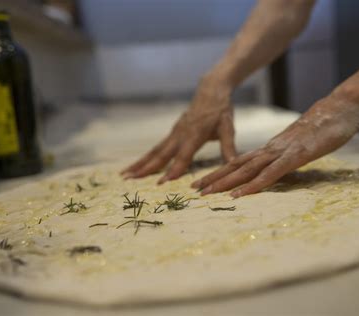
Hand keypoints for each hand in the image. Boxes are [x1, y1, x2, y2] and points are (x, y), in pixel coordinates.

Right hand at [121, 76, 236, 182]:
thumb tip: (234, 164)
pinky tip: (135, 167)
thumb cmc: (221, 111)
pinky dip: (145, 158)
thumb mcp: (228, 128)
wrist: (210, 90)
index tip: (163, 182)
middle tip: (131, 180)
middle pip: (161, 154)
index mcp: (195, 134)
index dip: (174, 169)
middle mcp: (180, 134)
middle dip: (146, 169)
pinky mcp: (171, 133)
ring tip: (124, 175)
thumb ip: (229, 147)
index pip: (183, 155)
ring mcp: (174, 133)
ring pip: (154, 151)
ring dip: (139, 164)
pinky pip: (156, 148)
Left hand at [191, 95, 358, 197]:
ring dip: (226, 182)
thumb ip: (286, 156)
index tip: (204, 182)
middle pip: (236, 165)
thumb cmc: (324, 127)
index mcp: (271, 147)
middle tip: (194, 189)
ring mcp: (282, 152)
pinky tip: (240, 195)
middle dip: (214, 178)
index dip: (220, 171)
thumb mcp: (300, 145)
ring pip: (247, 169)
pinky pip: (271, 173)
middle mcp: (271, 149)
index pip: (240, 161)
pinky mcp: (295, 156)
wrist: (340, 108)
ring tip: (207, 193)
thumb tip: (276, 167)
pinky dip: (254, 185)